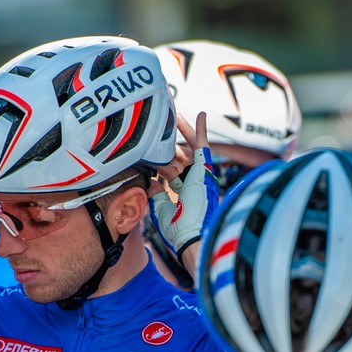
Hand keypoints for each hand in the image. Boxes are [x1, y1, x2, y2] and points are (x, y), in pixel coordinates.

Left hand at [151, 113, 218, 259]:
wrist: (193, 237)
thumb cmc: (178, 231)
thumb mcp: (161, 210)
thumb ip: (155, 194)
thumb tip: (148, 180)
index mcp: (182, 192)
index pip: (169, 170)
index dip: (159, 160)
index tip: (147, 148)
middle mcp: (191, 181)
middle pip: (177, 156)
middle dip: (168, 142)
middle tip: (160, 124)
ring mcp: (198, 175)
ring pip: (186, 148)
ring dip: (180, 134)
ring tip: (171, 117)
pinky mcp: (205, 171)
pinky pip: (202, 146)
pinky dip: (201, 130)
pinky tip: (201, 114)